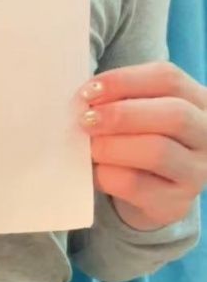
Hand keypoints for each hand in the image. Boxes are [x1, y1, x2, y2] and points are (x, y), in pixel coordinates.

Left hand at [74, 61, 206, 230]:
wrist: (152, 196)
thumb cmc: (141, 145)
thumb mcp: (141, 117)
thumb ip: (122, 102)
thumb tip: (86, 100)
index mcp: (199, 101)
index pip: (168, 78)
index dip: (124, 81)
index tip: (89, 91)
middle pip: (173, 114)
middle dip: (122, 115)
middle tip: (86, 120)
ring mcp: (196, 172)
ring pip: (157, 151)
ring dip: (113, 146)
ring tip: (90, 147)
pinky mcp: (174, 203)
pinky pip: (136, 185)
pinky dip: (107, 174)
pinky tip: (95, 171)